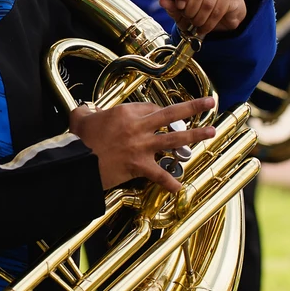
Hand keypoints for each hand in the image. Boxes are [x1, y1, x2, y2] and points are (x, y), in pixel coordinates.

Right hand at [69, 97, 217, 192]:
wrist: (78, 163)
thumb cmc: (79, 140)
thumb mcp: (80, 117)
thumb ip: (86, 111)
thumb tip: (86, 110)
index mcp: (126, 113)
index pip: (150, 108)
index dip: (158, 110)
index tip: (162, 113)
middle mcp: (138, 127)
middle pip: (171, 114)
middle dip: (192, 107)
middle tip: (208, 103)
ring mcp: (142, 147)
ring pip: (174, 139)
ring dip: (195, 135)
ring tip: (211, 132)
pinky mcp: (140, 166)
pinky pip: (159, 175)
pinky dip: (169, 182)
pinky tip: (180, 187)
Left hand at [158, 0, 244, 35]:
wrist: (220, 9)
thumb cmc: (196, 4)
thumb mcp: (180, 7)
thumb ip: (171, 4)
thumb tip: (163, 2)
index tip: (180, 6)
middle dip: (190, 10)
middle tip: (188, 18)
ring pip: (208, 3)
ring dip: (199, 18)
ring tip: (195, 23)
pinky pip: (218, 10)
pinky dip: (209, 23)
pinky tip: (204, 27)